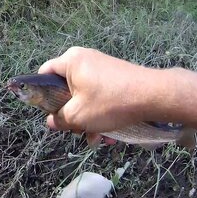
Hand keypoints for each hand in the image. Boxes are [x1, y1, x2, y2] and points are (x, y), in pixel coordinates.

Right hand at [38, 47, 158, 136]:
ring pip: (84, 95)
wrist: (155, 96)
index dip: (41, 94)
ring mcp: (101, 66)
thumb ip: (59, 119)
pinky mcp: (115, 76)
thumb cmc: (110, 102)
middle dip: (70, 112)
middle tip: (75, 130)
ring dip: (87, 118)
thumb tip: (51, 121)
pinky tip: (108, 133)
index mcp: (70, 61)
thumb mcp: (78, 115)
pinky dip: (100, 112)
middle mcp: (84, 58)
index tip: (48, 112)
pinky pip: (99, 95)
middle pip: (65, 88)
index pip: (44, 73)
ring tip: (97, 138)